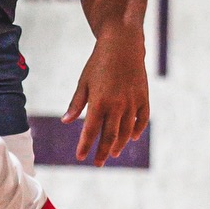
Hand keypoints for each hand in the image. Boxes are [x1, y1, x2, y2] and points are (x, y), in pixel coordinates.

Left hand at [63, 23, 149, 164]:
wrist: (122, 44)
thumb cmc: (98, 62)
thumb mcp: (84, 82)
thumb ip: (77, 103)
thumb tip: (66, 121)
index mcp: (99, 102)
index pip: (90, 131)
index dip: (85, 146)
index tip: (80, 156)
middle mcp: (117, 105)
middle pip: (110, 136)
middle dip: (103, 152)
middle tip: (98, 163)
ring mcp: (132, 102)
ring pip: (126, 131)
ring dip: (119, 144)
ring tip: (114, 153)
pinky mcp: (143, 97)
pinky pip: (142, 119)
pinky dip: (137, 130)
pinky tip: (131, 137)